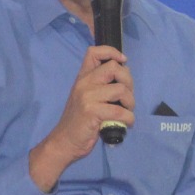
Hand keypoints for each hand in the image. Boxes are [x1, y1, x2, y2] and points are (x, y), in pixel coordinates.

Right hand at [30, 44, 133, 191]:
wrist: (64, 142)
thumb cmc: (78, 122)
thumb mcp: (85, 98)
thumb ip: (99, 86)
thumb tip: (124, 77)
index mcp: (82, 78)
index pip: (94, 52)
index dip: (112, 52)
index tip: (123, 62)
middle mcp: (84, 84)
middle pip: (114, 68)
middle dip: (129, 81)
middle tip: (126, 97)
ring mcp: (87, 97)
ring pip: (121, 90)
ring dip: (130, 103)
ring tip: (126, 112)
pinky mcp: (92, 112)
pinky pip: (120, 111)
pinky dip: (129, 119)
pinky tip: (126, 124)